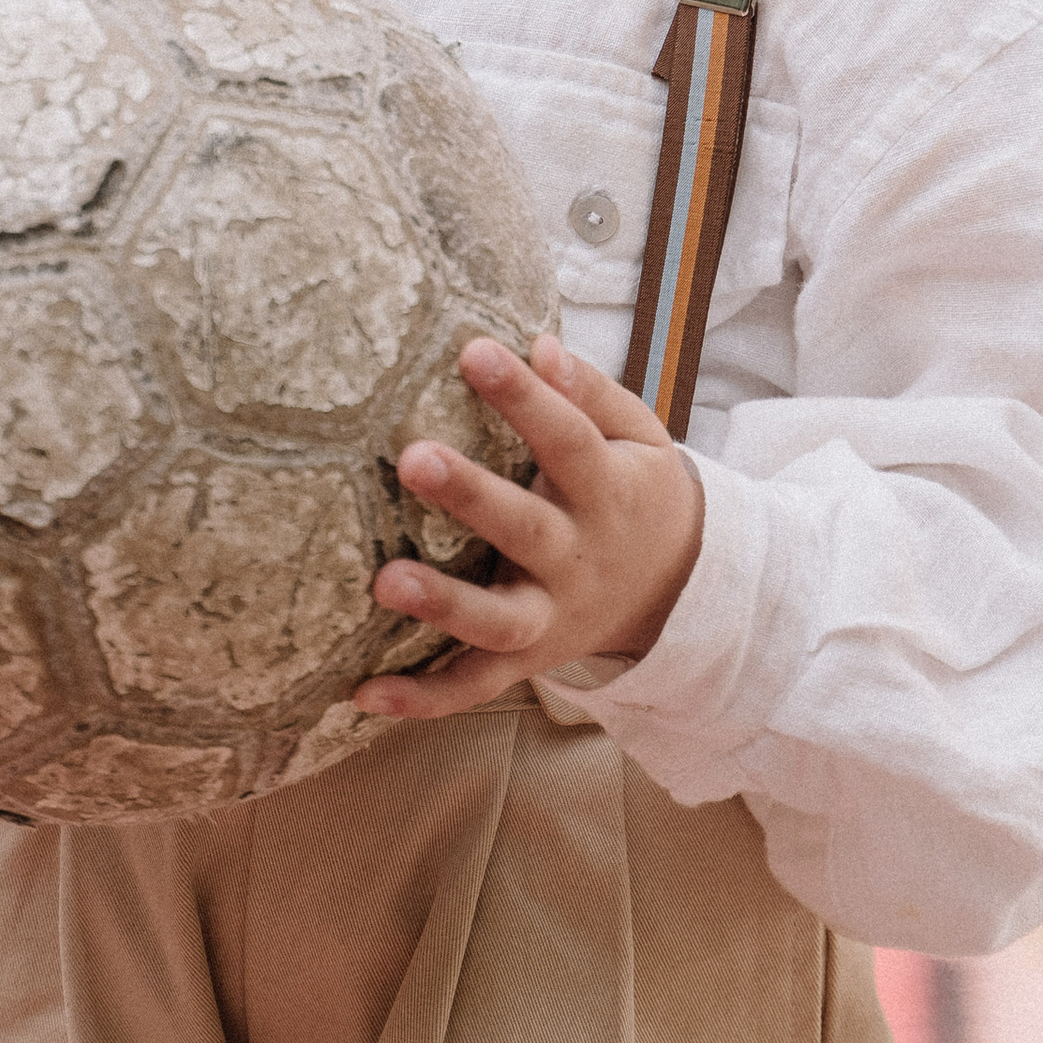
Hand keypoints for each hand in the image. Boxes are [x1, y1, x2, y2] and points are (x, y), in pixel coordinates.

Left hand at [357, 335, 704, 721]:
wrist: (679, 591)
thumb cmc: (635, 493)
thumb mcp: (639, 439)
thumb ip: (592, 395)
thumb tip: (540, 344)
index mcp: (607, 492)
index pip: (566, 438)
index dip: (524, 396)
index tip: (475, 350)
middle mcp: (578, 559)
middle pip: (524, 529)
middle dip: (471, 497)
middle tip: (413, 458)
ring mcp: (551, 617)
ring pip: (497, 620)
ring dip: (442, 604)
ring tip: (384, 581)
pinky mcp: (527, 661)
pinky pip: (474, 686)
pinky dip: (423, 698)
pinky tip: (363, 694)